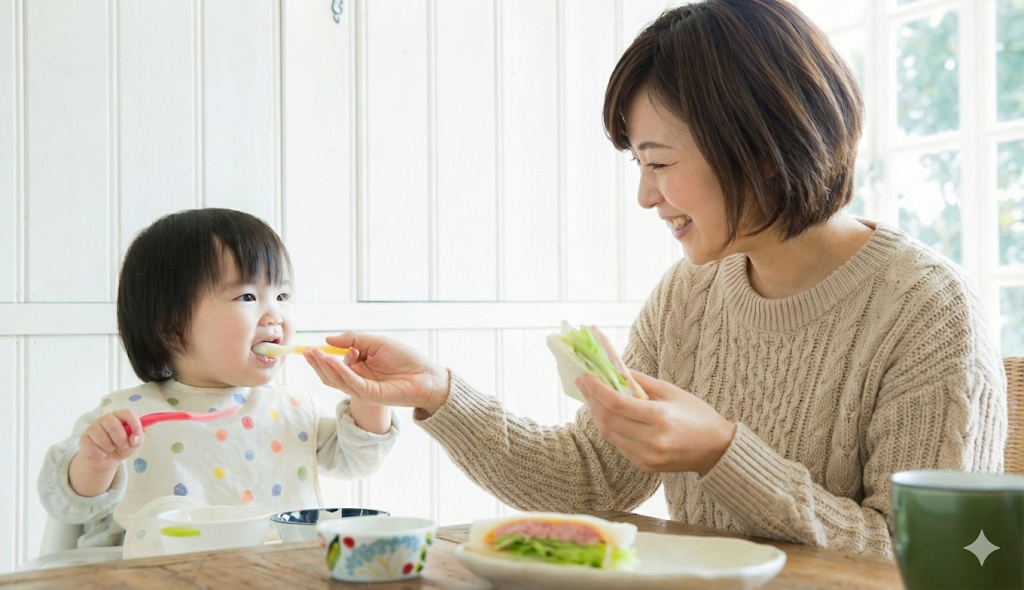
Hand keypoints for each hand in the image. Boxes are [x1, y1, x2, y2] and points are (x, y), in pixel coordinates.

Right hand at [78, 409, 143, 471]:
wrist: (107, 460)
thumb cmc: (122, 446)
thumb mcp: (134, 443)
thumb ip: (138, 438)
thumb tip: (134, 437)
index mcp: (119, 416)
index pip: (127, 413)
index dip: (134, 422)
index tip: (136, 433)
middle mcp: (105, 419)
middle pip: (113, 425)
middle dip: (121, 439)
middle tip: (123, 446)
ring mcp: (92, 428)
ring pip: (102, 437)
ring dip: (110, 448)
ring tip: (111, 449)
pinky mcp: (83, 439)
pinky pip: (91, 448)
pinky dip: (100, 455)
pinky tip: (101, 454)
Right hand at [304, 331, 450, 415]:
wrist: (427, 375)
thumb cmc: (405, 358)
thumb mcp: (376, 342)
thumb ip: (353, 339)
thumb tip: (328, 339)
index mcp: (358, 368)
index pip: (333, 366)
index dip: (322, 357)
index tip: (312, 347)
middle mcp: (357, 380)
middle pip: (330, 375)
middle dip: (317, 364)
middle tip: (307, 351)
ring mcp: (362, 389)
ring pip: (337, 381)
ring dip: (324, 367)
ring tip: (316, 353)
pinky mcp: (370, 395)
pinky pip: (351, 383)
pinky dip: (341, 372)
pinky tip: (332, 360)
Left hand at [577, 371, 736, 475]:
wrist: (717, 450)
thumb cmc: (697, 416)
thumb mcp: (672, 391)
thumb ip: (641, 381)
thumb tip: (614, 370)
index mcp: (660, 419)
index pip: (616, 404)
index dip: (596, 389)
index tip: (585, 377)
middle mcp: (652, 441)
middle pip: (607, 420)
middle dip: (592, 400)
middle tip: (585, 385)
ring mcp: (647, 457)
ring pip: (609, 434)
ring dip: (597, 415)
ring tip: (593, 398)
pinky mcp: (644, 466)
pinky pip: (619, 445)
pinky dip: (610, 429)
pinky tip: (608, 416)